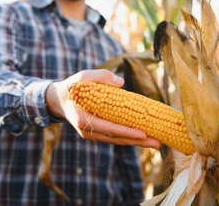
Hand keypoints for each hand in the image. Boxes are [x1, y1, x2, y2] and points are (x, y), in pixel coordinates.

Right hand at [45, 69, 160, 148]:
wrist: (60, 99)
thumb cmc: (74, 86)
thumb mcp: (83, 76)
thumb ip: (101, 76)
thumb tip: (120, 82)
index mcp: (82, 118)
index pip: (108, 128)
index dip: (126, 131)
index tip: (143, 133)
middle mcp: (87, 130)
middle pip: (115, 138)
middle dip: (137, 141)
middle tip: (157, 142)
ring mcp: (91, 134)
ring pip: (116, 140)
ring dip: (136, 142)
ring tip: (155, 142)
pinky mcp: (96, 134)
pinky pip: (114, 137)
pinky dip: (128, 138)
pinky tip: (143, 138)